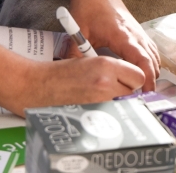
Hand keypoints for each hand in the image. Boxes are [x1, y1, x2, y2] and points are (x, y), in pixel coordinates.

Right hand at [11, 56, 144, 115]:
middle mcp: (106, 83)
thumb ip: (112, 70)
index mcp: (106, 65)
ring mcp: (99, 101)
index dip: (133, 78)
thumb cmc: (60, 73)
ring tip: (100, 98)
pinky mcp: (91, 115)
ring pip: (123, 105)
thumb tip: (131, 80)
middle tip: (113, 89)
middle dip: (127, 91)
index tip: (127, 80)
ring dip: (117, 102)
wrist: (36, 85)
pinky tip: (94, 107)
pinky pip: (110, 115)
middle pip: (134, 93)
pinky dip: (106, 113)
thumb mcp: (90, 61)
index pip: (139, 76)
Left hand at [68, 0, 159, 91]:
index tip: (144, 95)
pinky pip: (151, 49)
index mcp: (122, 35)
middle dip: (151, 80)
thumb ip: (76, 57)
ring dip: (152, 72)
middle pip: (152, 61)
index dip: (146, 78)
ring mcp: (139, 31)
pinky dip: (151, 62)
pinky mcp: (138, 31)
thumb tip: (75, 78)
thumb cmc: (87, 8)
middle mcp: (135, 33)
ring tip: (144, 90)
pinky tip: (144, 73)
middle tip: (142, 99)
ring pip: (154, 55)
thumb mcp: (78, 33)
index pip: (142, 60)